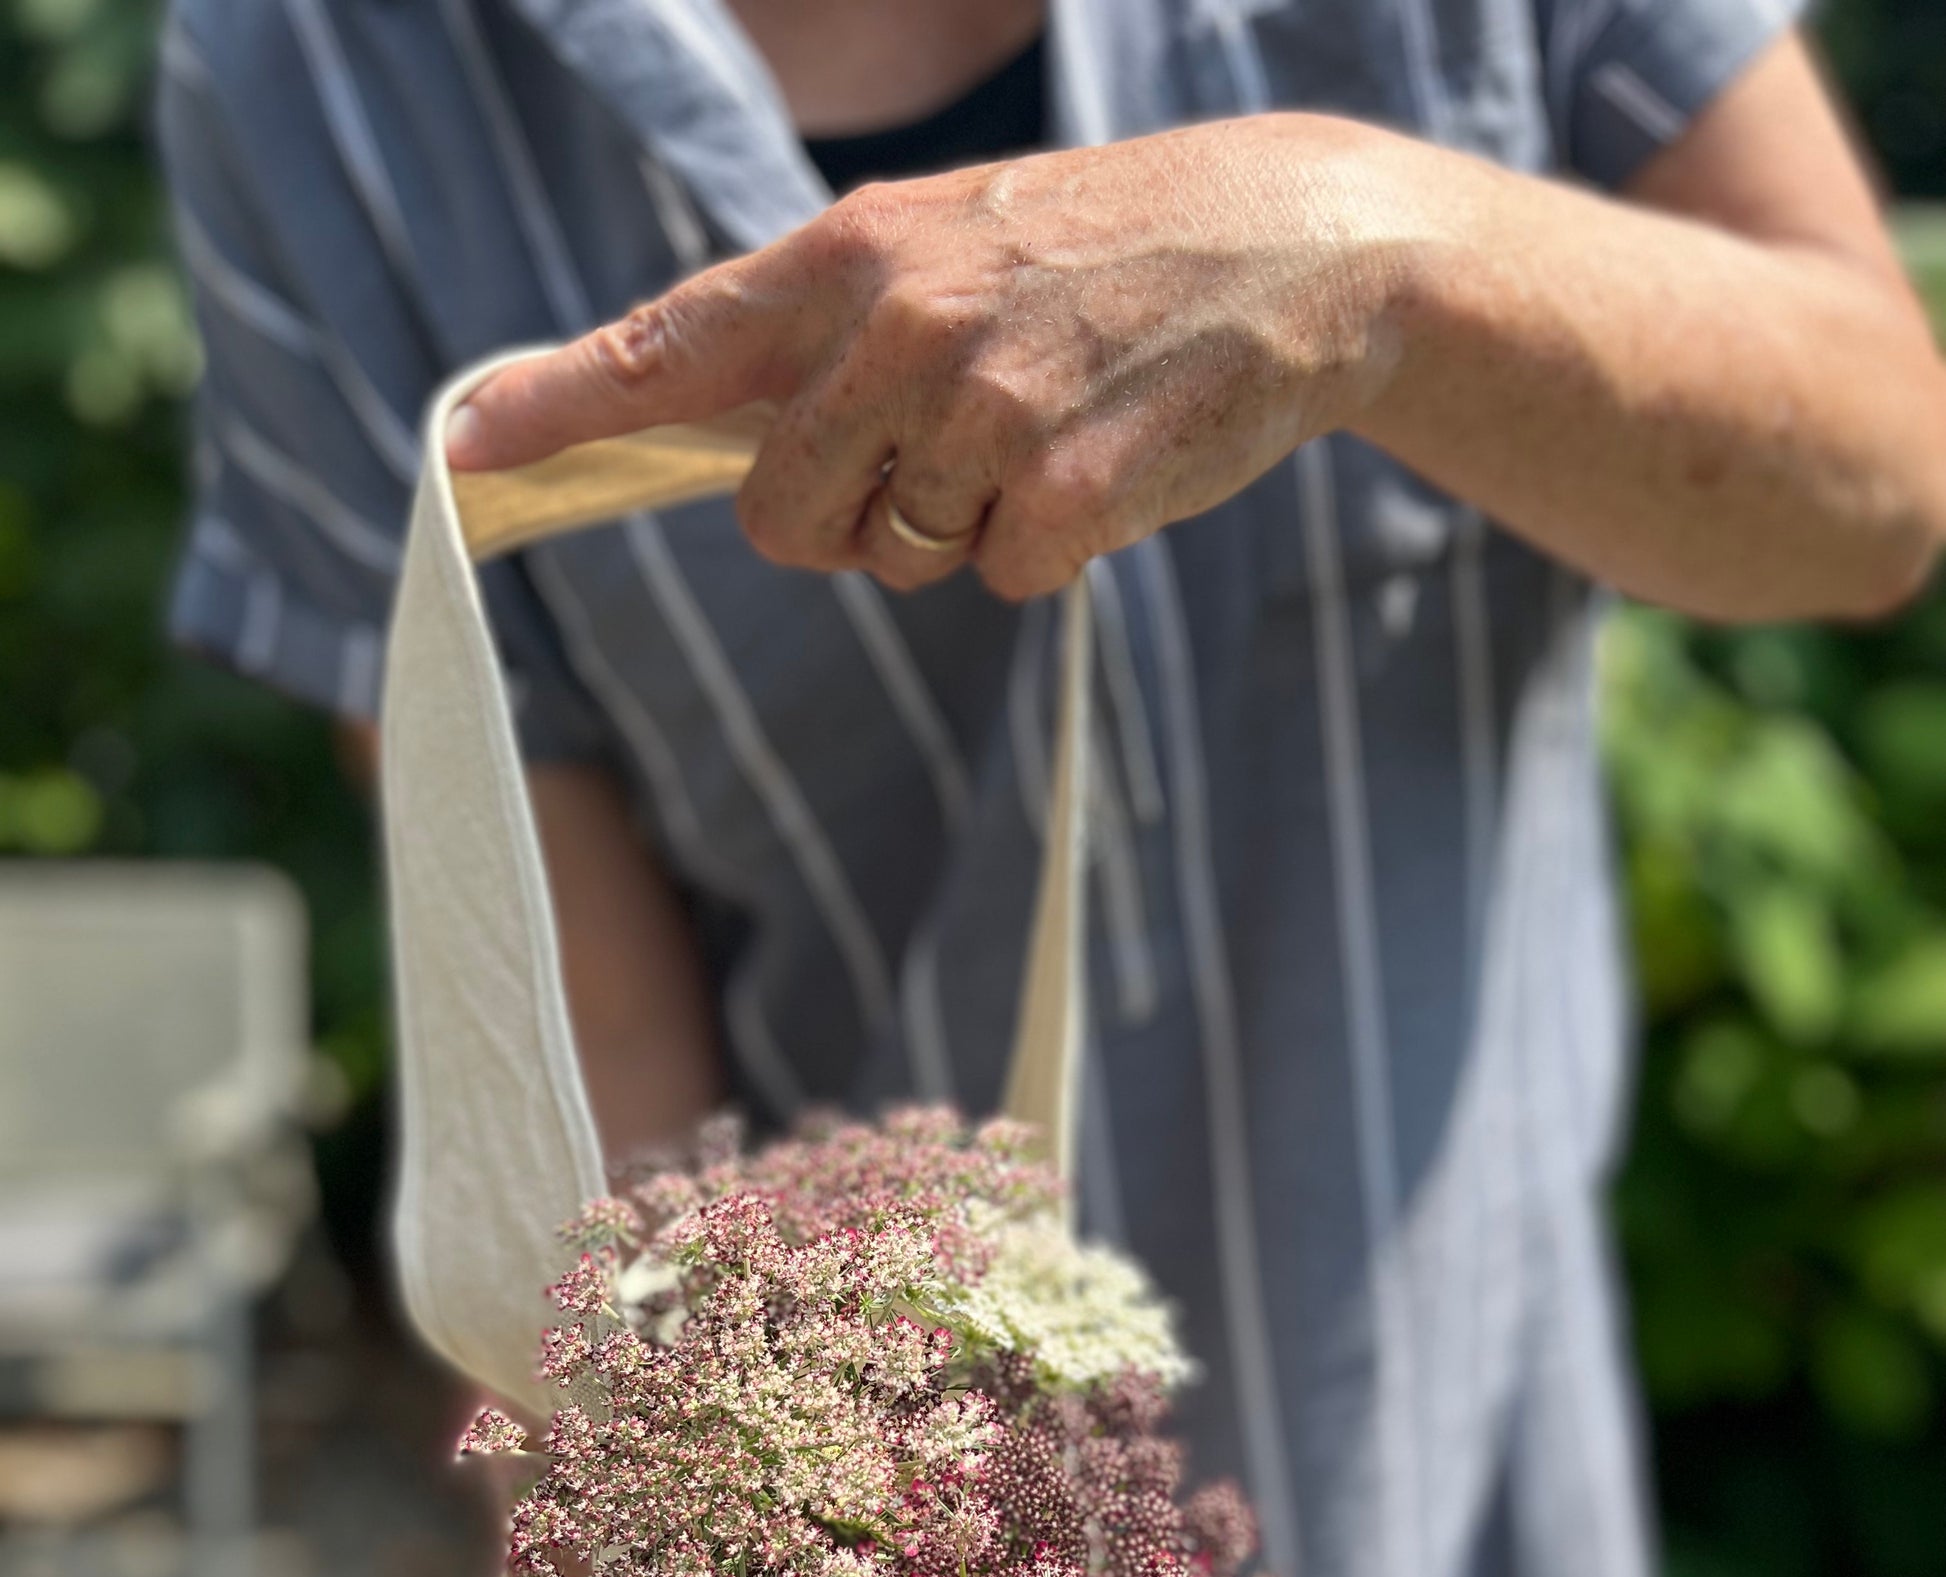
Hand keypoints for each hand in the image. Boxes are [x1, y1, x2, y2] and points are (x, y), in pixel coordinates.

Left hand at [446, 118, 1404, 599]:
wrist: (1294, 246)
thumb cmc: (1103, 256)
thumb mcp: (948, 247)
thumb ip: (832, 340)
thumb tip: (731, 454)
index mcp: (851, 254)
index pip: (668, 345)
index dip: (554, 406)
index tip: (459, 452)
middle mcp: (898, 325)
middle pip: (782, 517)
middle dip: (848, 521)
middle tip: (948, 453)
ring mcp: (983, 408)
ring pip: (898, 560)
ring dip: (961, 532)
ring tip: (1048, 426)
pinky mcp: (1065, 487)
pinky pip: (1001, 582)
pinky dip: (1048, 554)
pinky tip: (1107, 462)